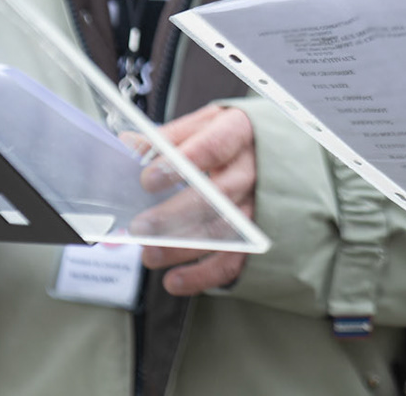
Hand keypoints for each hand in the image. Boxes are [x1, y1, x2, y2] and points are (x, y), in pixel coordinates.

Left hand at [139, 104, 255, 294]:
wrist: (277, 152)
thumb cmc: (230, 138)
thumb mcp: (205, 124)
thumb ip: (170, 136)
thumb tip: (129, 144)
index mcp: (239, 131)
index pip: (215, 146)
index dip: (181, 164)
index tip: (148, 180)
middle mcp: (253, 168)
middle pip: (219, 194)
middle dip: (175, 214)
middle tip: (141, 228)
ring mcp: (259, 203)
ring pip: (225, 231)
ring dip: (184, 247)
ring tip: (149, 255)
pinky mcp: (256, 234)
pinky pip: (234, 260)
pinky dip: (203, 275)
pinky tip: (174, 280)